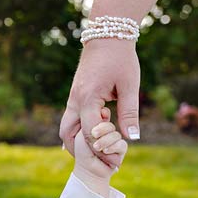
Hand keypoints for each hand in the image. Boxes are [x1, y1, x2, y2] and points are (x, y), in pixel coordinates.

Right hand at [60, 39, 139, 164]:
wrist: (107, 36)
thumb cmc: (121, 58)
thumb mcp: (130, 85)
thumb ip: (130, 112)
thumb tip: (132, 138)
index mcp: (88, 98)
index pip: (90, 132)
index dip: (102, 148)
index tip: (116, 159)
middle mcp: (75, 100)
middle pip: (67, 135)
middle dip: (81, 151)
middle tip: (98, 162)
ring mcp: (72, 98)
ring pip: (65, 128)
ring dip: (77, 142)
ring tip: (95, 152)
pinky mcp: (75, 96)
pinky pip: (71, 119)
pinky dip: (78, 131)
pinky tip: (93, 137)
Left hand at [71, 108, 127, 196]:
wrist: (88, 170)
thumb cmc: (82, 151)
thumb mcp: (83, 133)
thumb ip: (94, 121)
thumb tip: (105, 111)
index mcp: (96, 123)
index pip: (102, 114)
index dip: (98, 120)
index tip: (92, 126)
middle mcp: (106, 130)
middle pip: (108, 124)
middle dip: (101, 130)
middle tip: (94, 134)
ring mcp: (114, 138)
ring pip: (115, 133)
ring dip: (105, 141)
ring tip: (97, 147)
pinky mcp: (120, 148)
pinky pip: (121, 144)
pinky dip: (112, 148)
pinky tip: (105, 151)